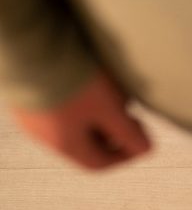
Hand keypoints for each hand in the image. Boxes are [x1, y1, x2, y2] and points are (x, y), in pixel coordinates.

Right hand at [10, 71, 150, 170]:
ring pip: (72, 123)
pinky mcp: (27, 93)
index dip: (124, 155)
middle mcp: (44, 135)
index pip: (99, 163)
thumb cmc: (70, 81)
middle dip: (112, 132)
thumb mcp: (109, 109)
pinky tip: (88, 80)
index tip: (139, 140)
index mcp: (65, 144)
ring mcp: (32, 114)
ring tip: (111, 94)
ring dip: (96, 114)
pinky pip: (58, 105)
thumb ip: (129, 133)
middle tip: (127, 114)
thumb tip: (146, 150)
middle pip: (86, 143)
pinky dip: (79, 101)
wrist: (28, 46)